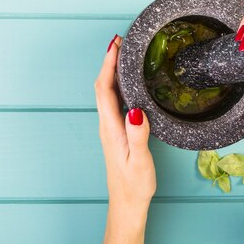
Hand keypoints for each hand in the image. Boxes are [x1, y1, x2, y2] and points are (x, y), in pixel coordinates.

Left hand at [94, 34, 155, 215]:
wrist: (126, 203)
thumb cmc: (134, 184)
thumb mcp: (140, 161)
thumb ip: (138, 135)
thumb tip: (136, 110)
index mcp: (110, 128)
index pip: (104, 89)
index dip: (108, 64)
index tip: (115, 45)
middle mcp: (106, 125)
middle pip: (103, 86)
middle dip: (109, 61)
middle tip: (121, 41)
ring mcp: (109, 127)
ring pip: (107, 92)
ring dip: (112, 70)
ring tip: (123, 53)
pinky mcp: (115, 131)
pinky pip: (113, 100)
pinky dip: (117, 84)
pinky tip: (128, 81)